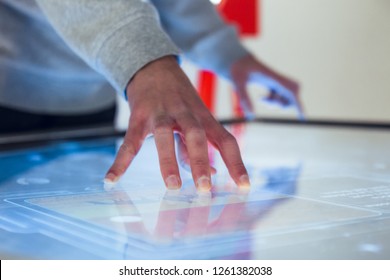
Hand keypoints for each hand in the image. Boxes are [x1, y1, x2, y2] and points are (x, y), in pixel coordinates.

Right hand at [105, 56, 249, 190]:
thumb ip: (200, 146)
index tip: (245, 186)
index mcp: (204, 116)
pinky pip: (130, 141)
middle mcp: (185, 114)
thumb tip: (213, 173)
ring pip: (165, 135)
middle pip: (197, 136)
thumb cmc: (179, 98)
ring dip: (168, 160)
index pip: (226, 140)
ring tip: (172, 185)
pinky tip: (112, 179)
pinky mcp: (138, 117)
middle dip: (201, 161)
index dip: (236, 163)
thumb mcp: (195, 117)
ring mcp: (161, 114)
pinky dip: (121, 161)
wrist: (153, 65)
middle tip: (204, 188)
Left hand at [230, 54, 303, 119]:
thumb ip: (244, 98)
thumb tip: (251, 116)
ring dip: (276, 103)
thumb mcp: (237, 83)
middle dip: (284, 104)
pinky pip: (279, 96)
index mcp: (271, 76)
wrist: (236, 59)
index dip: (298, 103)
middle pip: (292, 94)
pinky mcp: (272, 84)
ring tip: (261, 99)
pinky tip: (262, 98)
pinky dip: (272, 101)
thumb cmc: (237, 68)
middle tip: (266, 102)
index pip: (291, 90)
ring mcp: (275, 81)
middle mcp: (277, 79)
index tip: (302, 116)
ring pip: (285, 97)